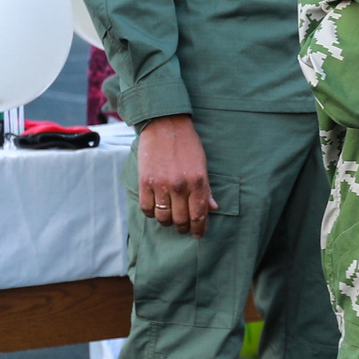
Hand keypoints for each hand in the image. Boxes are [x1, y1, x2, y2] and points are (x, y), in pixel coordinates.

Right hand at [136, 114, 216, 236]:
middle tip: (183, 226)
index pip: (199, 215)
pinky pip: (147, 208)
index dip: (198, 230)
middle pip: (181, 220)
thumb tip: (213, 208)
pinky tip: (156, 207)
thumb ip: (206, 188)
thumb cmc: (187, 144)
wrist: (165, 124)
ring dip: (167, 221)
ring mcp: (161, 185)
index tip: (197, 234)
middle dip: (183, 228)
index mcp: (198, 182)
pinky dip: (151, 212)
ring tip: (169, 217)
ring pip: (163, 218)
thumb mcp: (202, 164)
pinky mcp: (145, 181)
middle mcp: (180, 186)